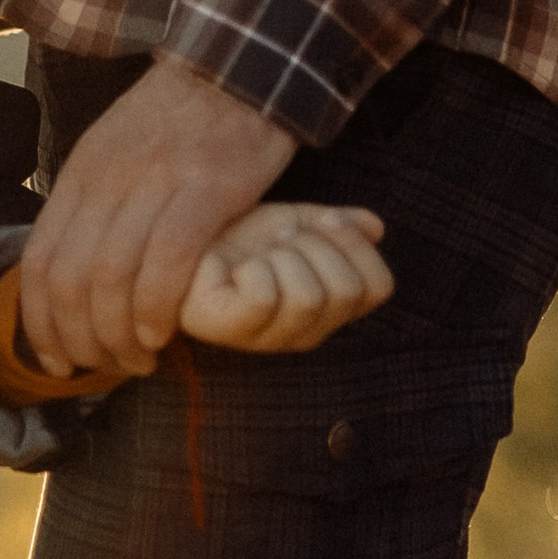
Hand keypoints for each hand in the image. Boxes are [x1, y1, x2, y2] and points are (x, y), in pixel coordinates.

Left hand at [19, 59, 293, 375]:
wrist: (238, 66)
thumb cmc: (178, 119)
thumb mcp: (114, 150)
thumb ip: (94, 206)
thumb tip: (73, 276)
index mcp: (80, 171)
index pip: (39, 261)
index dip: (39, 323)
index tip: (55, 362)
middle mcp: (107, 179)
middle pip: (70, 281)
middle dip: (80, 341)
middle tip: (105, 368)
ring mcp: (155, 183)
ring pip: (112, 280)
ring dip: (120, 337)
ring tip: (138, 359)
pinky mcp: (206, 190)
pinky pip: (168, 264)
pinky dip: (158, 310)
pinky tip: (164, 332)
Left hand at [181, 201, 390, 352]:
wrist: (179, 237)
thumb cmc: (238, 236)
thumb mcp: (294, 221)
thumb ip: (336, 226)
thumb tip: (375, 226)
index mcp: (328, 309)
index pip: (378, 286)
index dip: (356, 245)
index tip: (322, 220)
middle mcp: (306, 332)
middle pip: (346, 290)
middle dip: (314, 245)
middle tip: (279, 238)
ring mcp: (269, 338)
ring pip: (308, 295)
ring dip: (283, 255)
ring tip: (259, 251)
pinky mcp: (231, 330)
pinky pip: (265, 297)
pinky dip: (254, 268)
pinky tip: (237, 267)